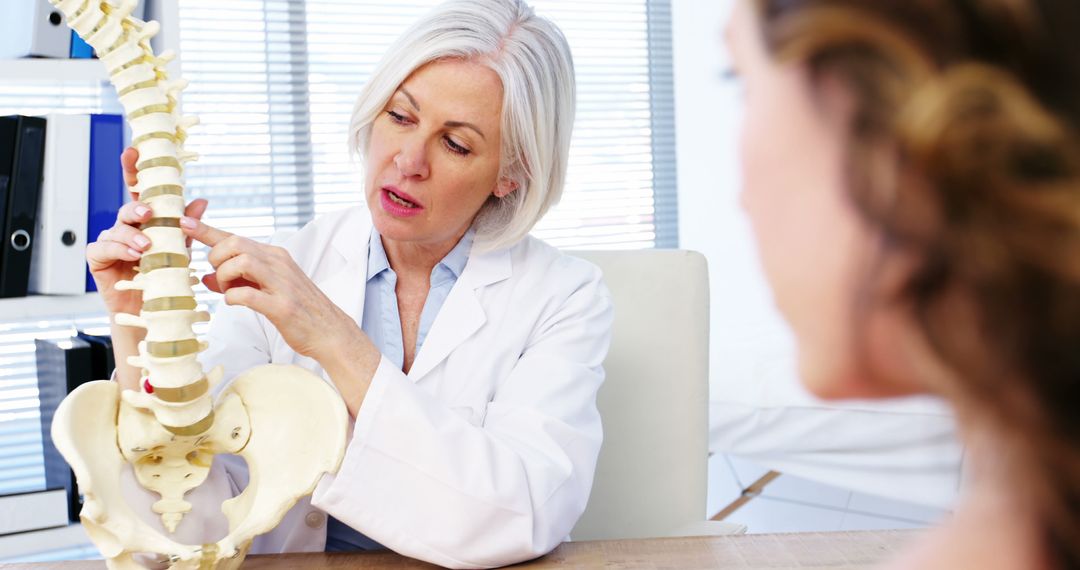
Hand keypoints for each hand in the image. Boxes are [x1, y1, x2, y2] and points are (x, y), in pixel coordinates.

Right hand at [87, 147, 207, 314]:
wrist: (151, 309)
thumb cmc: (163, 276)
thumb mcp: (180, 248)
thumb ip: (187, 225)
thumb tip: (202, 201)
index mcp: (144, 220)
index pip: (138, 190)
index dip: (134, 169)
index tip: (134, 151)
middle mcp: (125, 226)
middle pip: (127, 208)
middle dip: (137, 208)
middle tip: (149, 213)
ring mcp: (110, 240)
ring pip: (116, 228)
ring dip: (132, 236)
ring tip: (146, 247)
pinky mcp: (98, 257)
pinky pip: (104, 247)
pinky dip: (119, 249)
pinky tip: (132, 255)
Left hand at [180, 215, 356, 362]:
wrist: (329, 331)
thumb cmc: (297, 310)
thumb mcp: (266, 289)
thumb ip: (238, 280)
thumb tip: (207, 277)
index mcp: (274, 256)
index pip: (235, 237)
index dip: (206, 230)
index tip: (183, 222)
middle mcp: (279, 263)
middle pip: (235, 243)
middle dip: (216, 259)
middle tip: (219, 279)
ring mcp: (282, 284)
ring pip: (241, 262)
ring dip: (225, 278)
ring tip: (229, 291)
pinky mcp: (282, 306)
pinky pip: (248, 295)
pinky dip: (233, 298)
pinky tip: (236, 302)